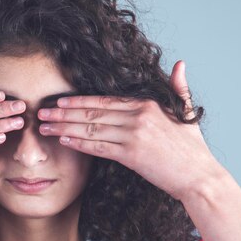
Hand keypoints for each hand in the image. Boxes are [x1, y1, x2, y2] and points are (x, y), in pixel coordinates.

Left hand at [36, 60, 222, 200]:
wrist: (199, 177)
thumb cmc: (192, 148)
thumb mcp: (186, 112)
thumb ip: (179, 88)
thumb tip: (180, 63)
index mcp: (147, 105)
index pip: (105, 101)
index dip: (80, 101)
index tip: (60, 100)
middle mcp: (138, 117)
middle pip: (92, 113)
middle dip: (63, 112)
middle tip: (42, 111)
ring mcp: (134, 136)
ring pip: (91, 129)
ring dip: (64, 127)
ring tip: (44, 126)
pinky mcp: (131, 155)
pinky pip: (99, 147)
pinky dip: (79, 144)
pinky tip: (63, 141)